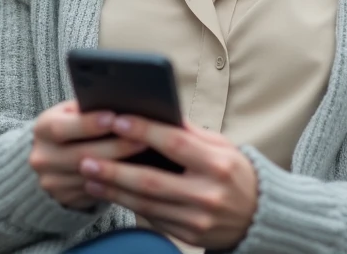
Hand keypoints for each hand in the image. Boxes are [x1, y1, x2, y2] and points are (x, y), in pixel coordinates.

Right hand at [29, 100, 148, 209]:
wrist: (52, 157)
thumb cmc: (72, 126)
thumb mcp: (72, 112)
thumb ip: (88, 108)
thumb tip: (121, 102)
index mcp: (42, 128)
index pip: (61, 128)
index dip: (88, 124)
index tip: (114, 117)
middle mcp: (42, 157)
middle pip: (81, 155)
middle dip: (115, 147)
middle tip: (144, 138)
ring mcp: (51, 181)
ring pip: (92, 176)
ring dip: (121, 167)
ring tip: (147, 156)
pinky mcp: (64, 198)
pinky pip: (96, 191)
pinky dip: (117, 182)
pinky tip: (136, 174)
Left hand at [78, 116, 257, 249]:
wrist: (259, 216)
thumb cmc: (235, 172)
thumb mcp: (222, 146)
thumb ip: (190, 132)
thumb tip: (157, 111)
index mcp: (218, 164)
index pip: (175, 144)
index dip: (144, 131)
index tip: (117, 120)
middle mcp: (208, 194)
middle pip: (152, 181)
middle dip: (115, 170)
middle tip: (87, 158)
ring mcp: (198, 219)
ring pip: (146, 204)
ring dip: (113, 190)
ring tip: (89, 176)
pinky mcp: (189, 236)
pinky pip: (153, 219)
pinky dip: (128, 205)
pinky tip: (109, 193)